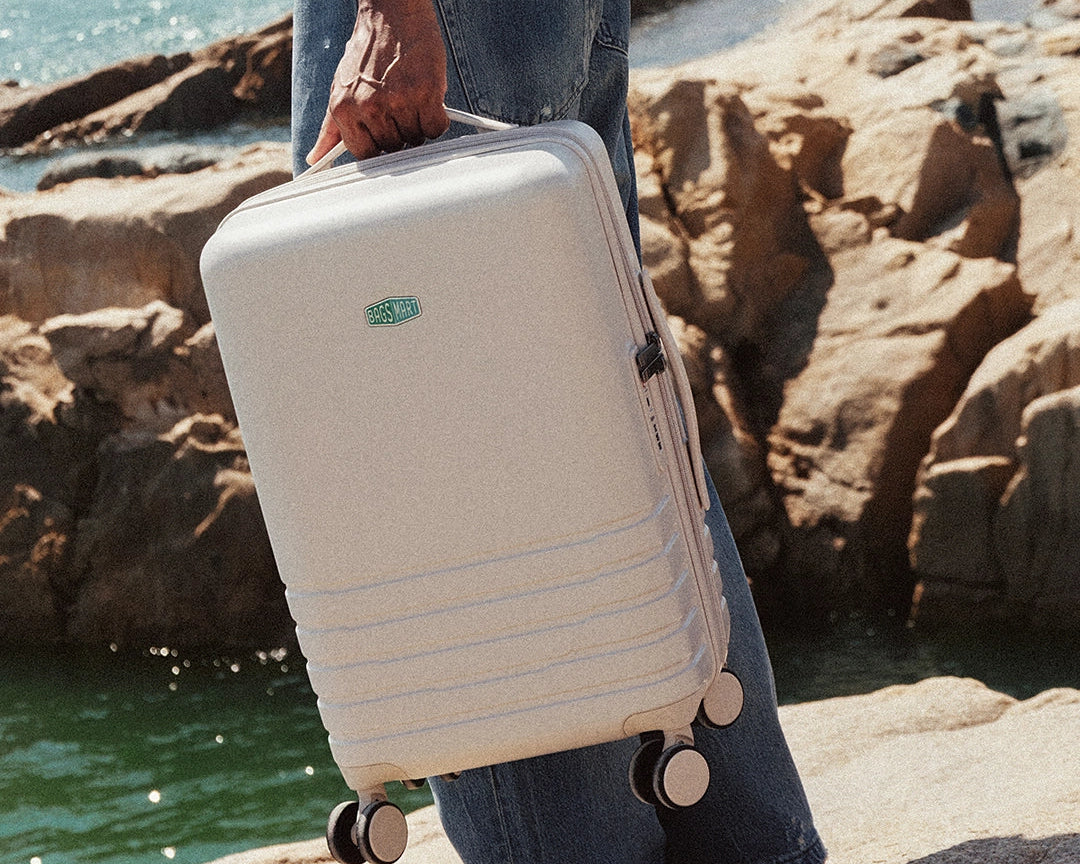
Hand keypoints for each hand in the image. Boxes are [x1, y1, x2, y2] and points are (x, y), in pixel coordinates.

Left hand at [305, 0, 449, 163]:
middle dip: (399, 133)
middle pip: (393, 148)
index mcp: (344, 109)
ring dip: (418, 125)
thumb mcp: (340, 89)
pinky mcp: (426, 93)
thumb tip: (314, 159)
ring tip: (412, 99)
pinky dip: (436, 120)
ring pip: (415, 139)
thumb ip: (330, 129)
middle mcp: (370, 107)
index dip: (378, 147)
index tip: (384, 135)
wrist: (391, 15)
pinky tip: (428, 101)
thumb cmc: (367, 53)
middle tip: (399, 108)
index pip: (365, 154)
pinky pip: (435, 128)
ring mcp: (399, 101)